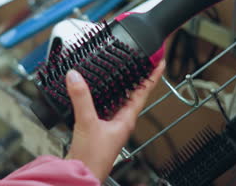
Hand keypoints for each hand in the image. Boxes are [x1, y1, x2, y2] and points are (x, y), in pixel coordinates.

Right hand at [65, 60, 164, 181]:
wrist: (81, 173)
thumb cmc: (92, 158)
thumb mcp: (87, 123)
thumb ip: (81, 98)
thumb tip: (76, 76)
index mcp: (126, 120)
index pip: (144, 92)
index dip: (153, 75)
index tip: (159, 61)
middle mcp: (120, 122)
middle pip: (133, 94)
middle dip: (136, 78)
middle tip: (140, 61)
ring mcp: (109, 125)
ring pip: (118, 100)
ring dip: (120, 86)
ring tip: (120, 71)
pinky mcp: (97, 128)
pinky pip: (103, 106)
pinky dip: (101, 95)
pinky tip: (94, 91)